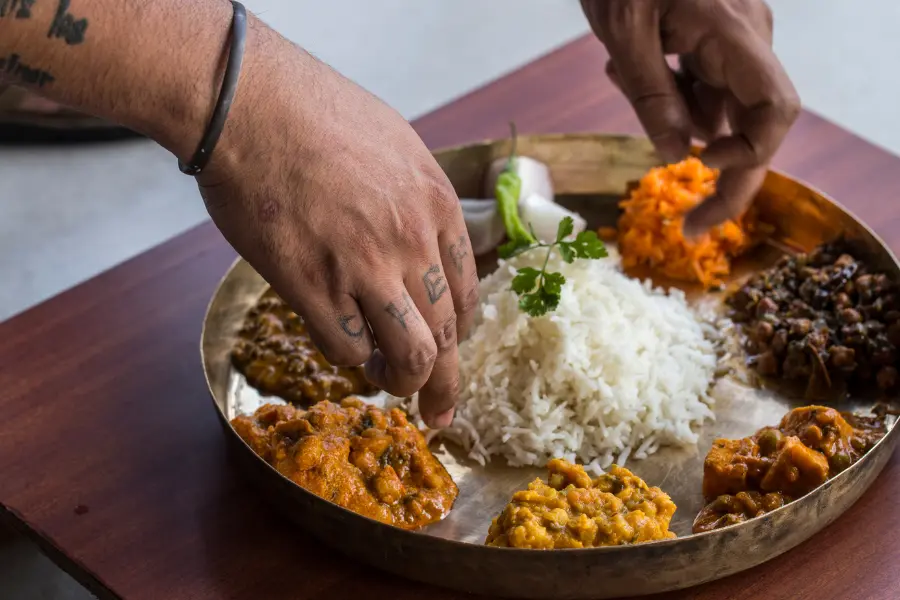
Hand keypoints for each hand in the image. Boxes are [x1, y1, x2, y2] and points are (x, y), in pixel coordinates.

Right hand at [198, 25, 478, 427]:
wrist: (249, 103)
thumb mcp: (395, 145)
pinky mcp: (312, 285)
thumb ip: (415, 199)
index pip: (467, 291)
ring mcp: (365, 266)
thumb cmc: (313, 113)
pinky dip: (348, 359)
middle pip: (447, 332)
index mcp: (436, 205)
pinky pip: (345, 349)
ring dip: (404, 382)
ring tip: (392, 388)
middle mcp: (412, 241)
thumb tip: (416, 241)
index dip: (459, 330)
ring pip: (409, 354)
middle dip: (445, 381)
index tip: (450, 348)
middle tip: (439, 410)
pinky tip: (341, 348)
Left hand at [581, 0, 799, 234]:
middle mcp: (747, 41)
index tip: (701, 174)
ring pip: (718, 108)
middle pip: (756, 126)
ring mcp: (733, 42)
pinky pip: (700, 87)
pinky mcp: (714, 42)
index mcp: (734, 34)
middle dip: (723, 176)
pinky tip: (626, 60)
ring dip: (669, 114)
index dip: (750, 157)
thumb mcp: (624, 31)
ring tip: (620, 68)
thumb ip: (652, 94)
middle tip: (690, 228)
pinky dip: (665, 92)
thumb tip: (677, 153)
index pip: (775, 112)